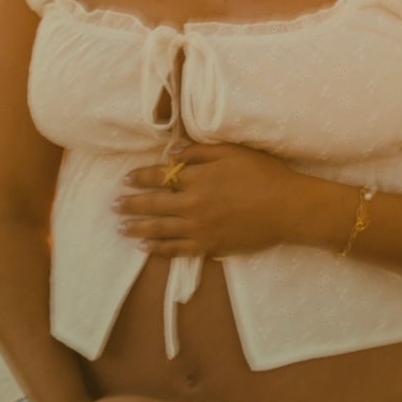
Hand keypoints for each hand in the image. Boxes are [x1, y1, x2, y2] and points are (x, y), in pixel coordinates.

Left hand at [115, 142, 304, 258]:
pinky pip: (177, 249)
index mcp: (198, 178)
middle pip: (153, 204)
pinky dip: (158, 249)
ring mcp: (199, 228)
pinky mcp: (209, 246)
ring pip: (159, 229)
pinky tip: (145, 247)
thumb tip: (170, 152)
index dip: (140, 177)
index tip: (126, 179)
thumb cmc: (264, 174)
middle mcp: (193, 204)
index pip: (159, 177)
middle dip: (131, 204)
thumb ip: (199, 152)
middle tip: (114, 205)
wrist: (287, 209)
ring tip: (121, 228)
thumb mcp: (233, 152)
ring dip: (137, 228)